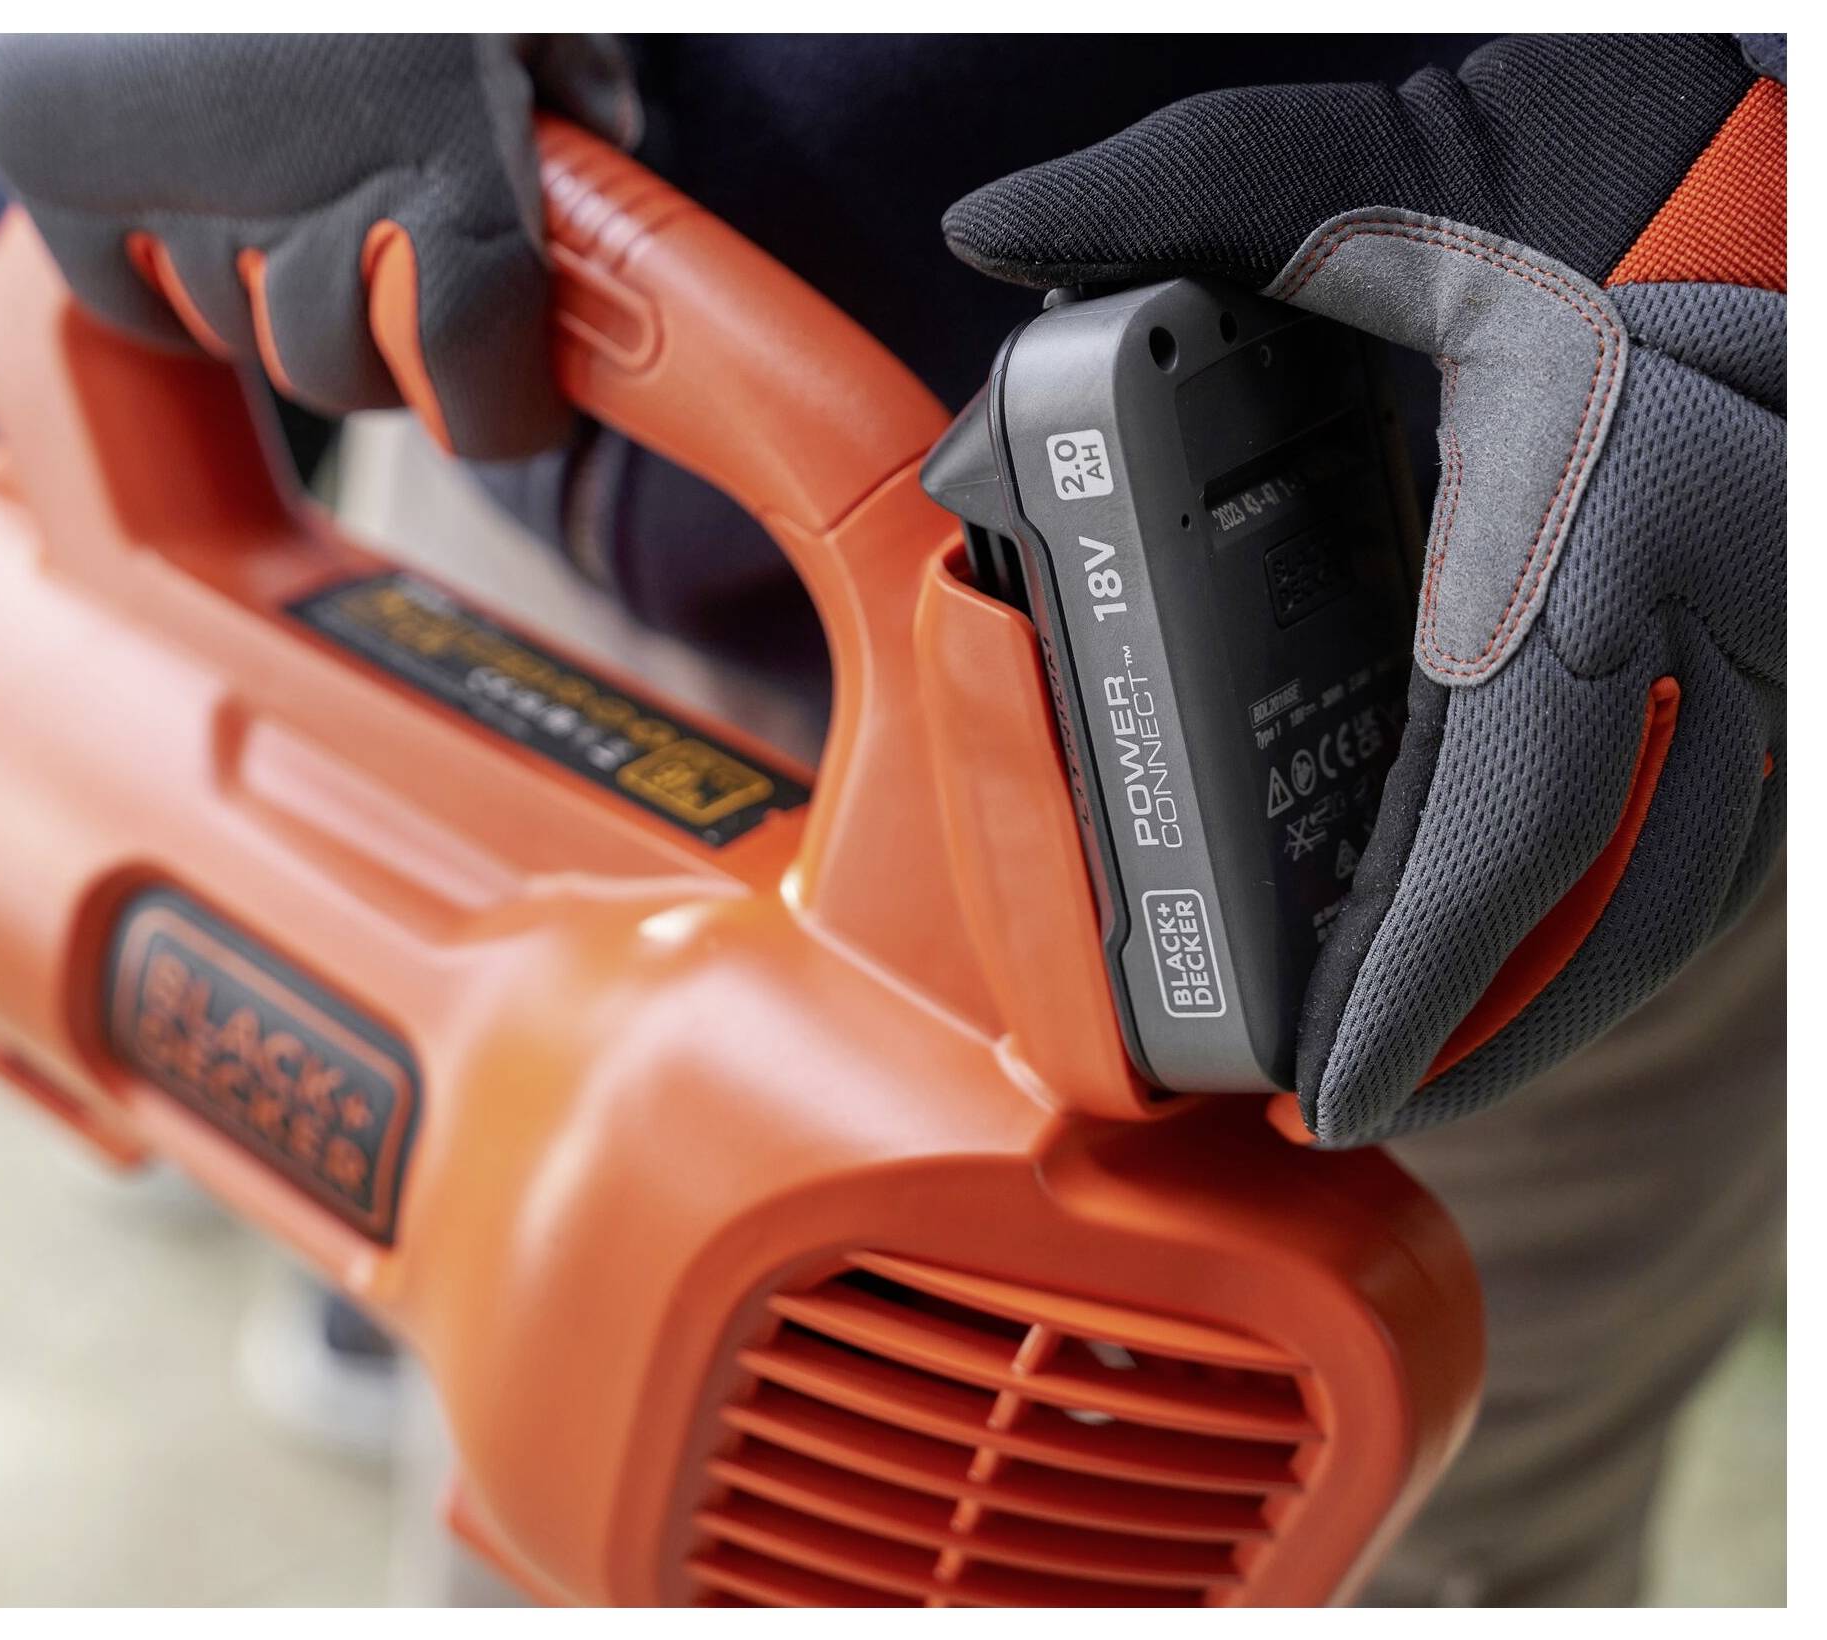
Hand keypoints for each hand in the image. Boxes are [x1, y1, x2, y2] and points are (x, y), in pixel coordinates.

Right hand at [0, 33, 637, 458]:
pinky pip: (128, 301)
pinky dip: (168, 274)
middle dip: (383, 341)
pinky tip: (205, 181)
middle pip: (345, 374)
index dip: (501, 407)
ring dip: (275, 293)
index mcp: (437, 135)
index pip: (475, 370)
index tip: (514, 400)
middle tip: (396, 255)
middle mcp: (295, 163)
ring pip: (239, 337)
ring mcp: (157, 164)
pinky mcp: (45, 154)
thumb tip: (594, 168)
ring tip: (291, 171)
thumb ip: (567, 82)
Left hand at [944, 34, 1785, 1142]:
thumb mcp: (1381, 157)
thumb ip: (1188, 184)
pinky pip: (1717, 818)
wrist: (1773, 115)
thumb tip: (996, 223)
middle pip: (1618, 900)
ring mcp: (1787, 631)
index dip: (1422, 979)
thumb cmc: (1598, 138)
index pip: (1515, 811)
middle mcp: (1738, 596)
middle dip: (1482, 1029)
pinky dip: (1611, 906)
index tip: (1334, 1086)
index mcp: (1616, 508)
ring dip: (1555, 994)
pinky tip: (1516, 949)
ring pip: (1691, 883)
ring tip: (1421, 1062)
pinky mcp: (1796, 641)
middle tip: (1350, 1102)